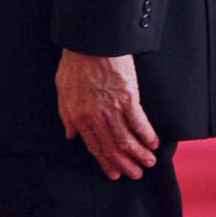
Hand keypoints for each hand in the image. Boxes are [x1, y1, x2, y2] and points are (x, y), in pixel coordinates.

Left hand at [56, 50, 158, 180]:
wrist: (90, 42)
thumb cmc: (75, 62)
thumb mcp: (62, 89)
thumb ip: (66, 115)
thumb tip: (70, 135)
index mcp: (78, 116)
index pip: (94, 146)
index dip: (105, 162)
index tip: (114, 173)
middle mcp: (95, 117)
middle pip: (112, 147)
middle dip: (125, 164)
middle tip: (135, 174)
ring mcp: (113, 108)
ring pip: (127, 139)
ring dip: (138, 154)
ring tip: (148, 163)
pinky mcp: (128, 97)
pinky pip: (139, 121)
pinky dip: (147, 135)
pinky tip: (153, 143)